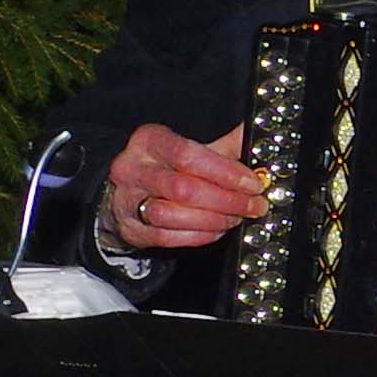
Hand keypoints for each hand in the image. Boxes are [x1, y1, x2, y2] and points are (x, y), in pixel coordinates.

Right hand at [103, 122, 267, 251]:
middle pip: (183, 188)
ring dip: (212, 220)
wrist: (122, 190)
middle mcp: (133, 169)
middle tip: (252, 205)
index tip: (251, 183)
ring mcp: (127, 200)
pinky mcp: (130, 229)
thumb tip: (253, 139)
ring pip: (172, 215)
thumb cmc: (161, 167)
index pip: (188, 155)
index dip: (225, 172)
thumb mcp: (187, 148)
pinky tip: (216, 230)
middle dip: (226, 200)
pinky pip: (167, 238)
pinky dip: (198, 235)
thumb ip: (222, 147)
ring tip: (234, 218)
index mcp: (149, 140)